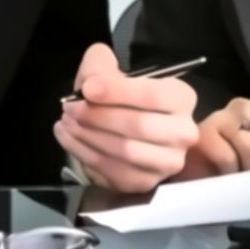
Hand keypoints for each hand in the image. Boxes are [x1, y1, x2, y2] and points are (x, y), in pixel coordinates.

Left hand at [53, 44, 199, 193]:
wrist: (126, 125)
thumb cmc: (121, 94)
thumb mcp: (111, 68)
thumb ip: (100, 65)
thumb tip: (91, 83)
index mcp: (182, 98)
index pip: (153, 95)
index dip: (118, 91)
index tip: (87, 88)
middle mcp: (183, 132)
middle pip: (138, 125)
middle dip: (97, 116)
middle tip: (70, 107)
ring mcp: (168, 162)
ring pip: (125, 151)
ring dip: (88, 136)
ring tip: (66, 122)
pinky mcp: (147, 182)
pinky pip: (113, 171)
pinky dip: (85, 154)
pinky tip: (68, 138)